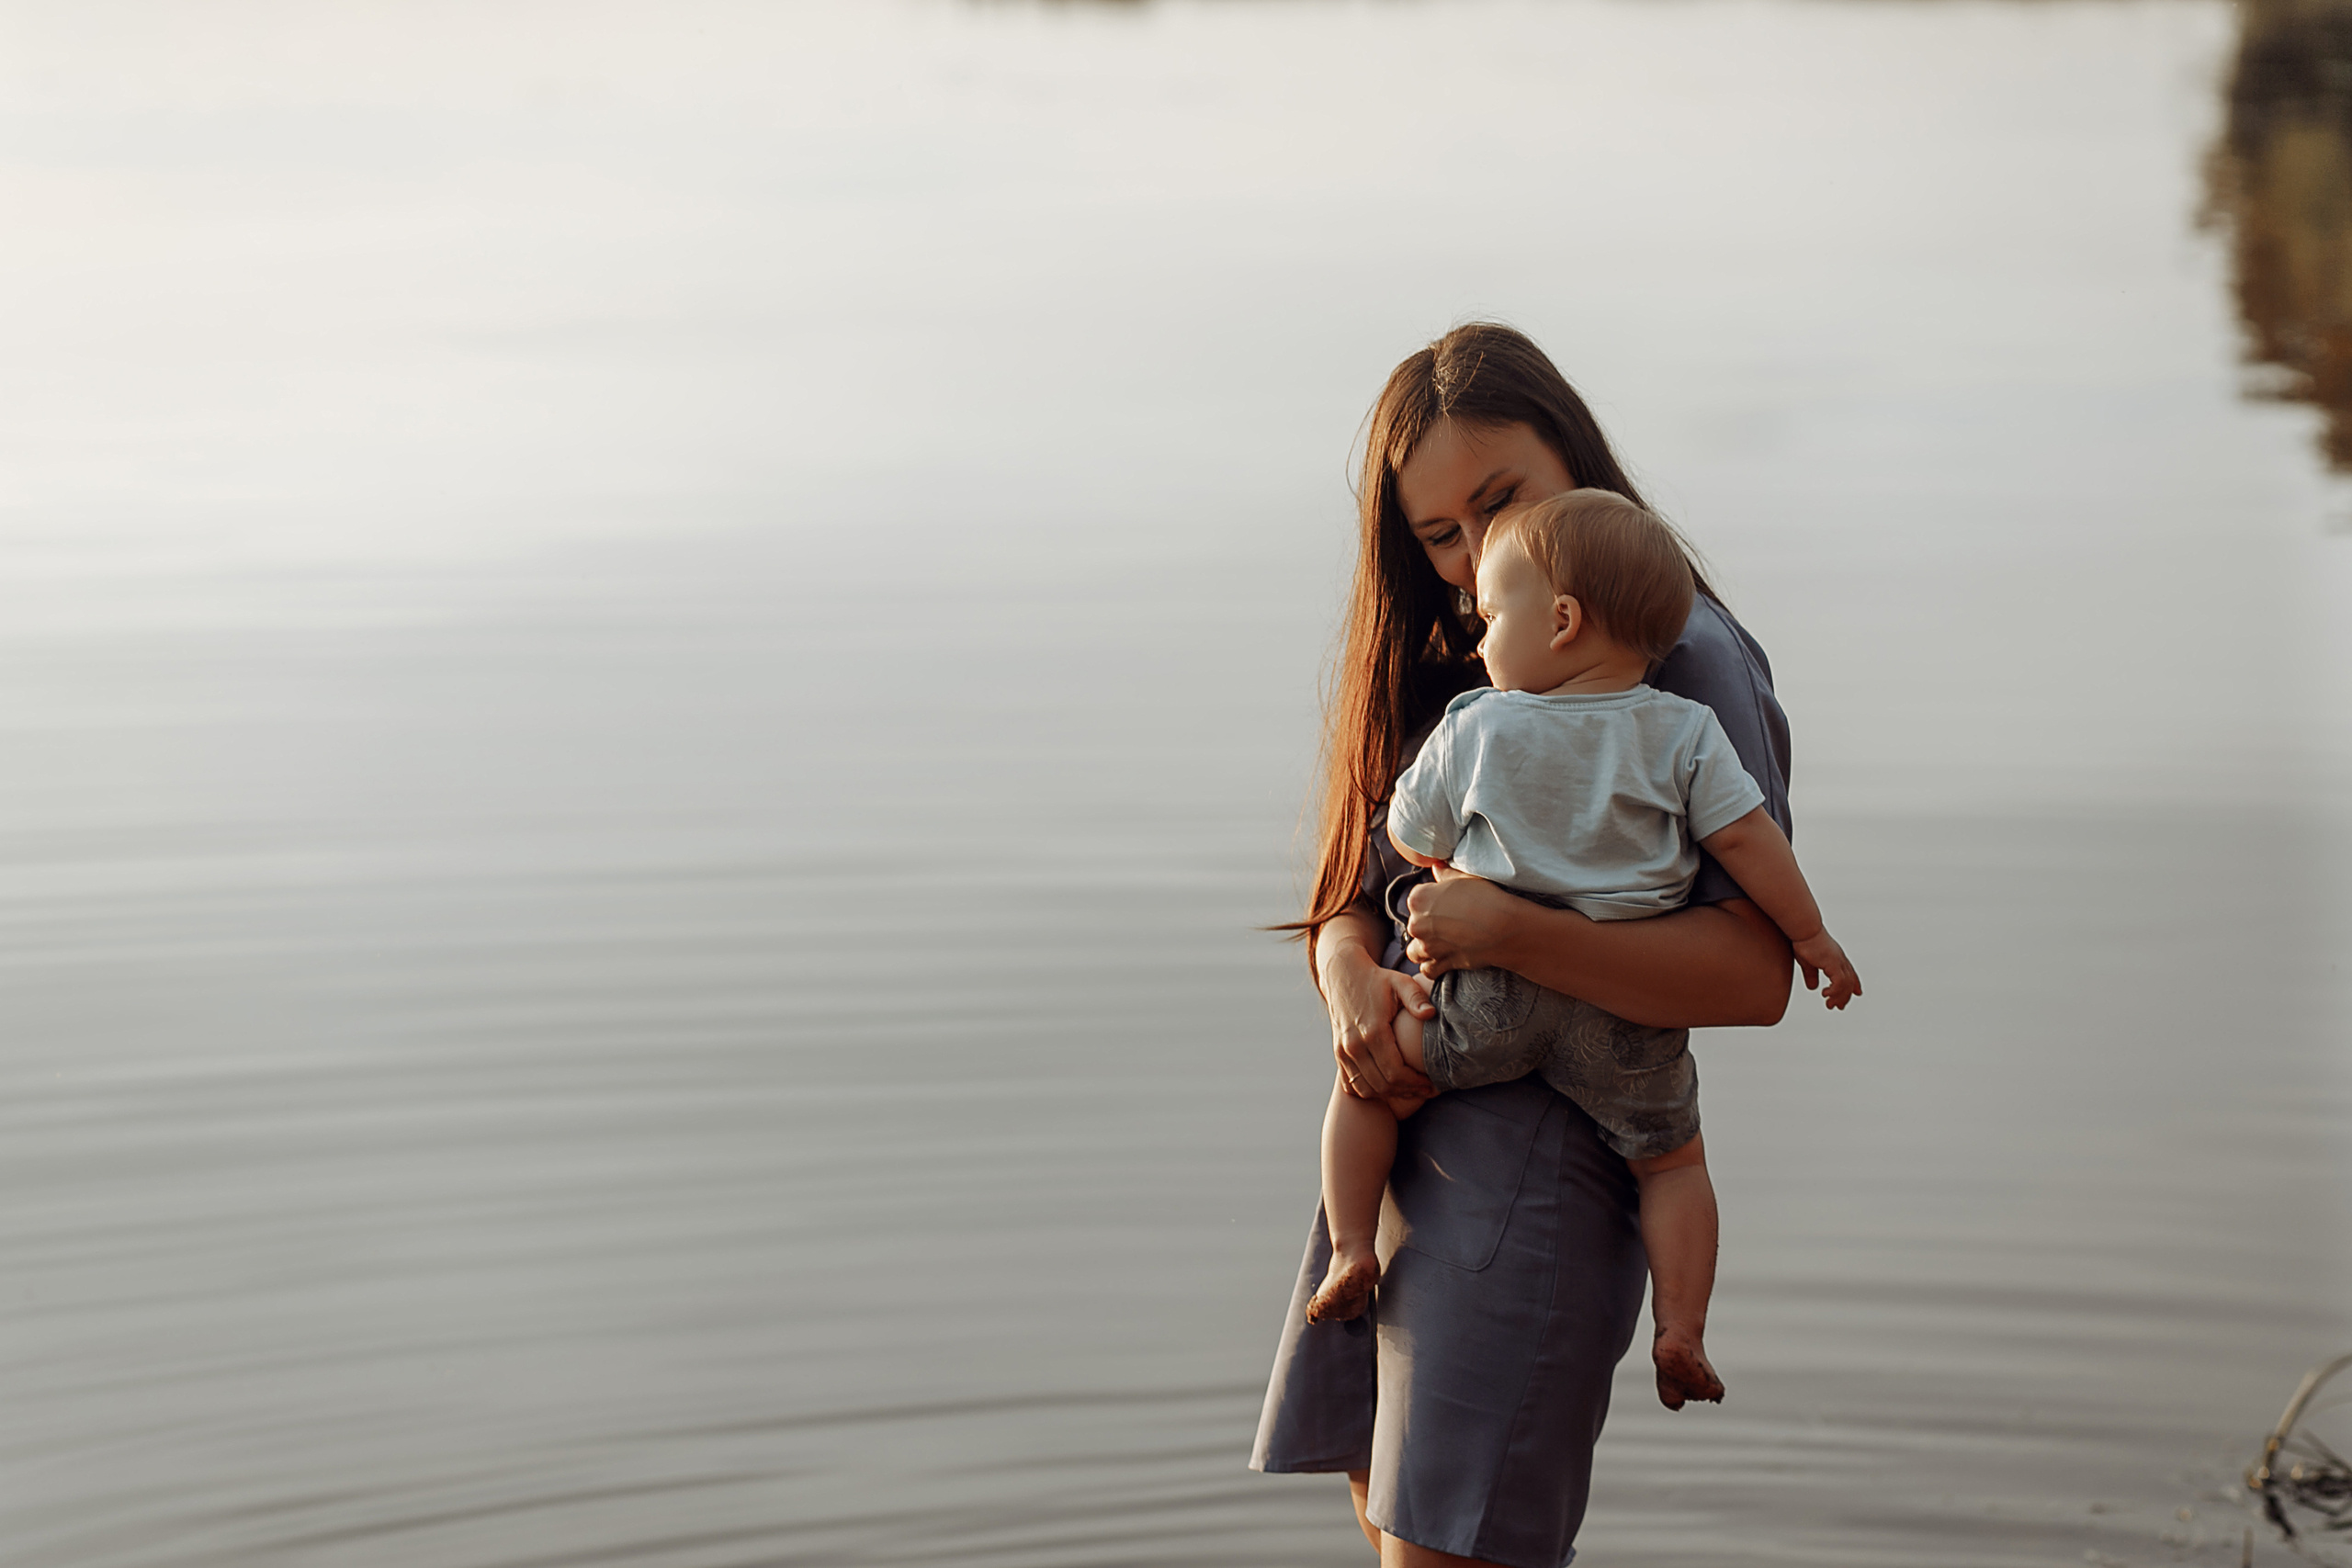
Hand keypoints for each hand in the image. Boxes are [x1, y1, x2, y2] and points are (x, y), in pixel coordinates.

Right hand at [1323, 949, 1434, 1100]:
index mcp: (1372, 1031)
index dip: (1415, 1083)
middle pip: (1383, 1085)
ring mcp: (1343, 1051)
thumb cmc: (1377, 979)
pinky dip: (1370, 1091)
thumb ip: (1416, 997)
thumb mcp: (1400, 981)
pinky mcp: (1338, 1053)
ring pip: (1366, 1089)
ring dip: (1389, 1095)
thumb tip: (1431, 1014)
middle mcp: (1354, 1045)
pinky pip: (1352, 1084)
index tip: (1431, 1083)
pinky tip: (1388, 1085)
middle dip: (1407, 1092)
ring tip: (1410, 1089)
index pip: (1395, 1072)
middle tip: (1426, 1090)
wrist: (1342, 974)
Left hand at [1402, 873, 1518, 977]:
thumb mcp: (1465, 877)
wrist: (1504, 926)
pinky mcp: (1441, 963)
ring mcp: (1428, 946)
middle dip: (1427, 926)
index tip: (1446, 905)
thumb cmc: (1487, 898)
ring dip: (1425, 948)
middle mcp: (1417, 923)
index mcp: (1418, 898)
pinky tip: (1443, 960)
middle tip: (1449, 924)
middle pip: (1414, 925)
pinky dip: (1433, 967)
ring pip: (1415, 951)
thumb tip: (1436, 867)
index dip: (1431, 902)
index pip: (1416, 899)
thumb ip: (1445, 873)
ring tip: (1442, 944)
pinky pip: (1428, 969)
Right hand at [1792, 930, 1861, 1009]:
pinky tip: (1825, 995)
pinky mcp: (1833, 963)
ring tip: (1830, 1005)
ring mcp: (1838, 961)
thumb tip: (1813, 987)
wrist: (1803, 928)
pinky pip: (1840, 982)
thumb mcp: (1807, 962)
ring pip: (1846, 984)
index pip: (1849, 972)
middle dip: (1845, 995)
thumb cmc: (1803, 940)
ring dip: (1839, 997)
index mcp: (1836, 957)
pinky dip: (1835, 991)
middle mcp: (1840, 959)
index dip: (1854, 983)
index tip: (1857, 993)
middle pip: (1850, 981)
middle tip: (1839, 1007)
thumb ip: (1811, 975)